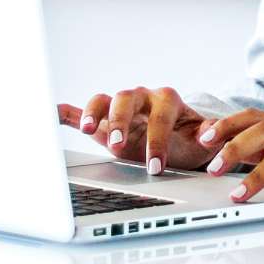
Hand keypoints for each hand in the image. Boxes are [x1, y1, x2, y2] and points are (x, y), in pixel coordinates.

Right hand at [55, 87, 216, 174]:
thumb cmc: (190, 141)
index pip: (160, 116)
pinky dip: (67, 112)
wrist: (180, 142)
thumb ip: (209, 135)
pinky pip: (81, 110)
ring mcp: (121, 108)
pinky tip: (52, 114)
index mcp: (167, 101)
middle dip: (122, 121)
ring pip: (104, 100)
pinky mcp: (104, 119)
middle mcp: (142, 98)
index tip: (155, 165)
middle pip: (127, 99)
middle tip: (118, 145)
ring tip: (87, 130)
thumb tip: (211, 134)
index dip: (157, 140)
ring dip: (94, 113)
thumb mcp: (202, 140)